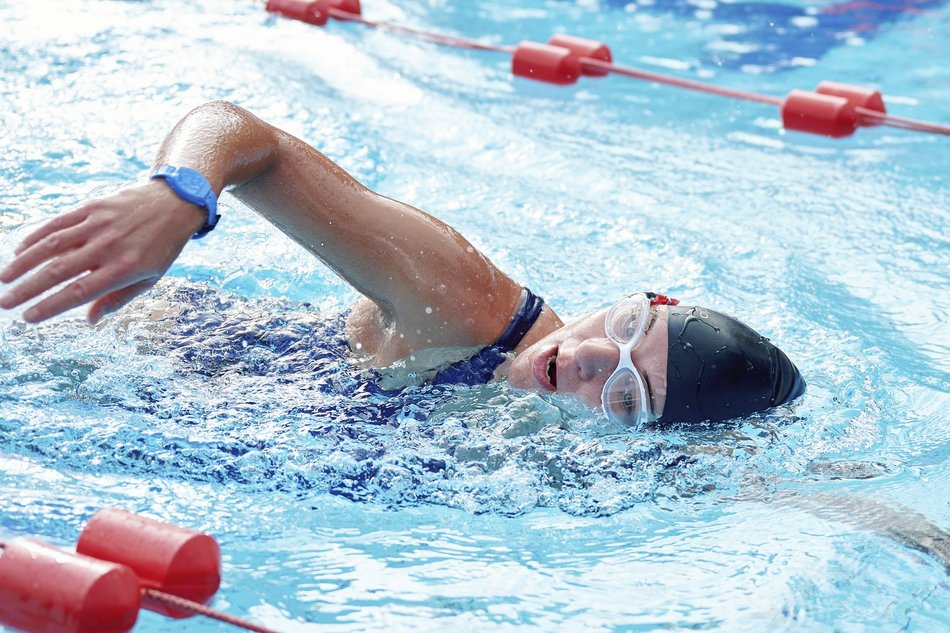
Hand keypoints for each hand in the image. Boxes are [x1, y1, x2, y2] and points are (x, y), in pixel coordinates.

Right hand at [0, 180, 206, 323]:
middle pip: (58, 271)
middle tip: (4, 303)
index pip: (78, 291)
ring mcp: (98, 225)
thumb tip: (90, 319)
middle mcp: (108, 247)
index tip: (28, 318)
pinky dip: (36, 237)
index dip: (50, 306)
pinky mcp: (91, 207)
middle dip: (27, 289)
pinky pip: (57, 223)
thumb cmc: (161, 247)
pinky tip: (19, 251)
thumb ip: (118, 299)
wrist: (174, 203)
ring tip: (4, 280)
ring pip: (51, 245)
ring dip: (23, 263)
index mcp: (124, 269)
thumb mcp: (150, 278)